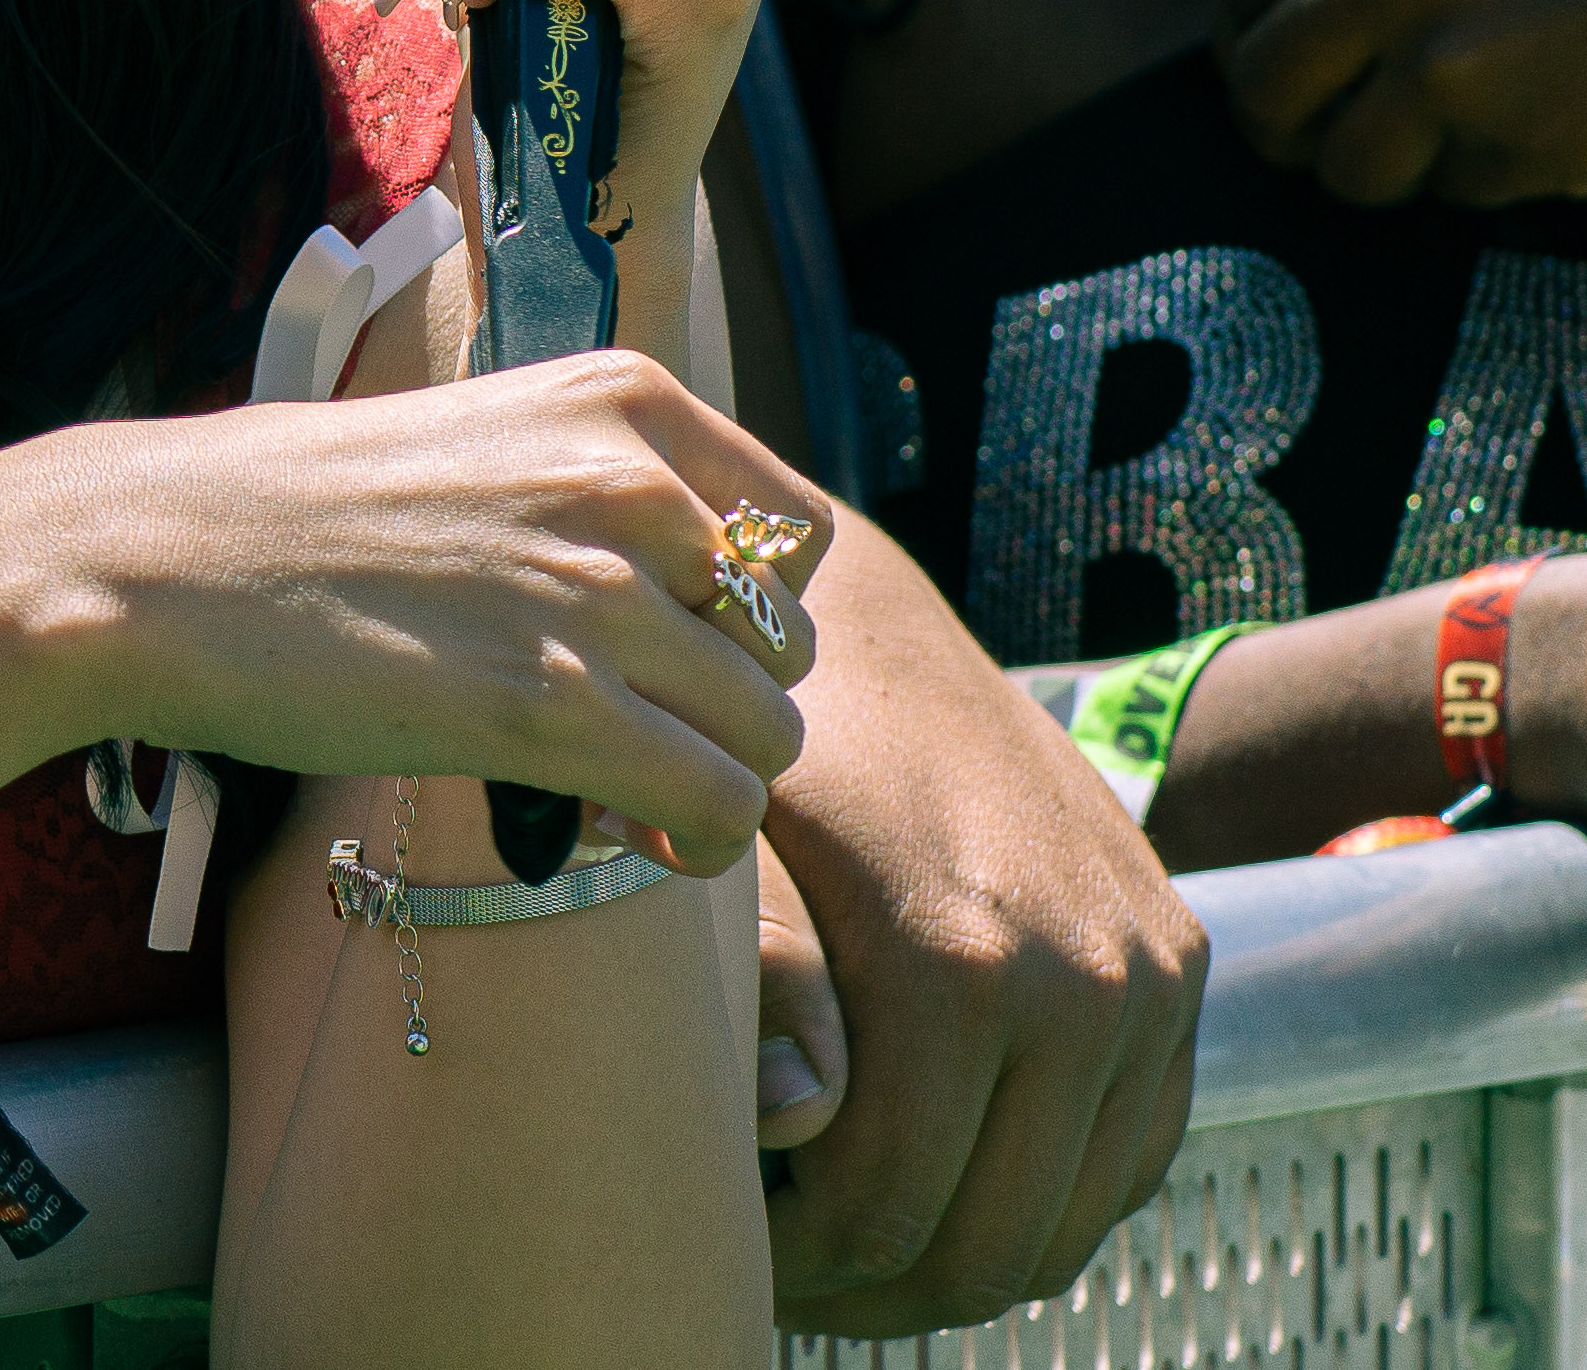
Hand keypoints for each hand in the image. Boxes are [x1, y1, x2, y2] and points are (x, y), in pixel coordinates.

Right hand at [71, 348, 823, 871]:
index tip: (672, 651)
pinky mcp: (554, 706)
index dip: (745, 612)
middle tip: (632, 734)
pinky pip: (721, 800)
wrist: (151, 558)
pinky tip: (628, 836)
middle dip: (723, 701)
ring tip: (624, 793)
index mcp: (617, 401)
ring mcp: (597, 595)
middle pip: (787, 639)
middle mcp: (630, 485)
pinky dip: (697, 839)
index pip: (798, 531)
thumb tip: (676, 603)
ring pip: (769, 729)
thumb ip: (585, 495)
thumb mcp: (470, 443)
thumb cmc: (284, 510)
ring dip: (711, 777)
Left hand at [761, 522, 1203, 1329]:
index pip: (894, 1209)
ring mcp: (1152, 975)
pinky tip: (943, 1174)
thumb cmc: (762, 746)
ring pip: (1070, 1219)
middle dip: (880, 1285)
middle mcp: (1088, 979)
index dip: (806, 1261)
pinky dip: (1045, 1197)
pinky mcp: (1181, 965)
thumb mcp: (726, 850)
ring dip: (964, 1256)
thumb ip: (766, 983)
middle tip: (791, 1268)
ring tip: (853, 1233)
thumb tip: (800, 1122)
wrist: (860, 623)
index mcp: (963, 963)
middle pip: (992, 1241)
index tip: (739, 1245)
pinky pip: (1131, 1154)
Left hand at [1220, 0, 1586, 203]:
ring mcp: (1437, 42)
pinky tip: (1556, 131)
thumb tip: (1299, 21)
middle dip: (1293, 134)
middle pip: (1263, 85)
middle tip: (1328, 153)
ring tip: (1480, 135)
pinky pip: (1453, 190)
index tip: (1276, 91)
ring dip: (1404, 170)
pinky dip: (1495, 183)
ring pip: (1347, 161)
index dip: (1256, 56)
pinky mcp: (1491, 125)